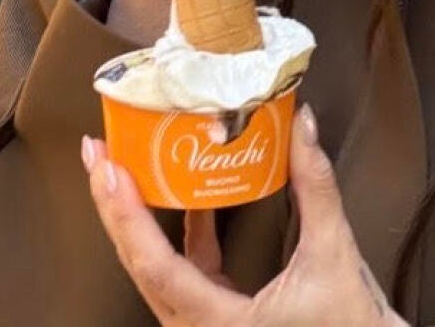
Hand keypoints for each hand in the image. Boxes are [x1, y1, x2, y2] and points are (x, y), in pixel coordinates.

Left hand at [82, 107, 407, 326]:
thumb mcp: (334, 253)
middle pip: (139, 265)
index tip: (110, 170)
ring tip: (126, 170)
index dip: (127, 215)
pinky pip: (184, 276)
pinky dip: (182, 237)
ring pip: (155, 271)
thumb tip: (303, 128)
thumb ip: (316, 188)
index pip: (155, 265)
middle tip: (99, 155)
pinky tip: (190, 201)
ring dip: (139, 219)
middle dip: (115, 206)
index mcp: (220, 324)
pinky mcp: (218, 319)